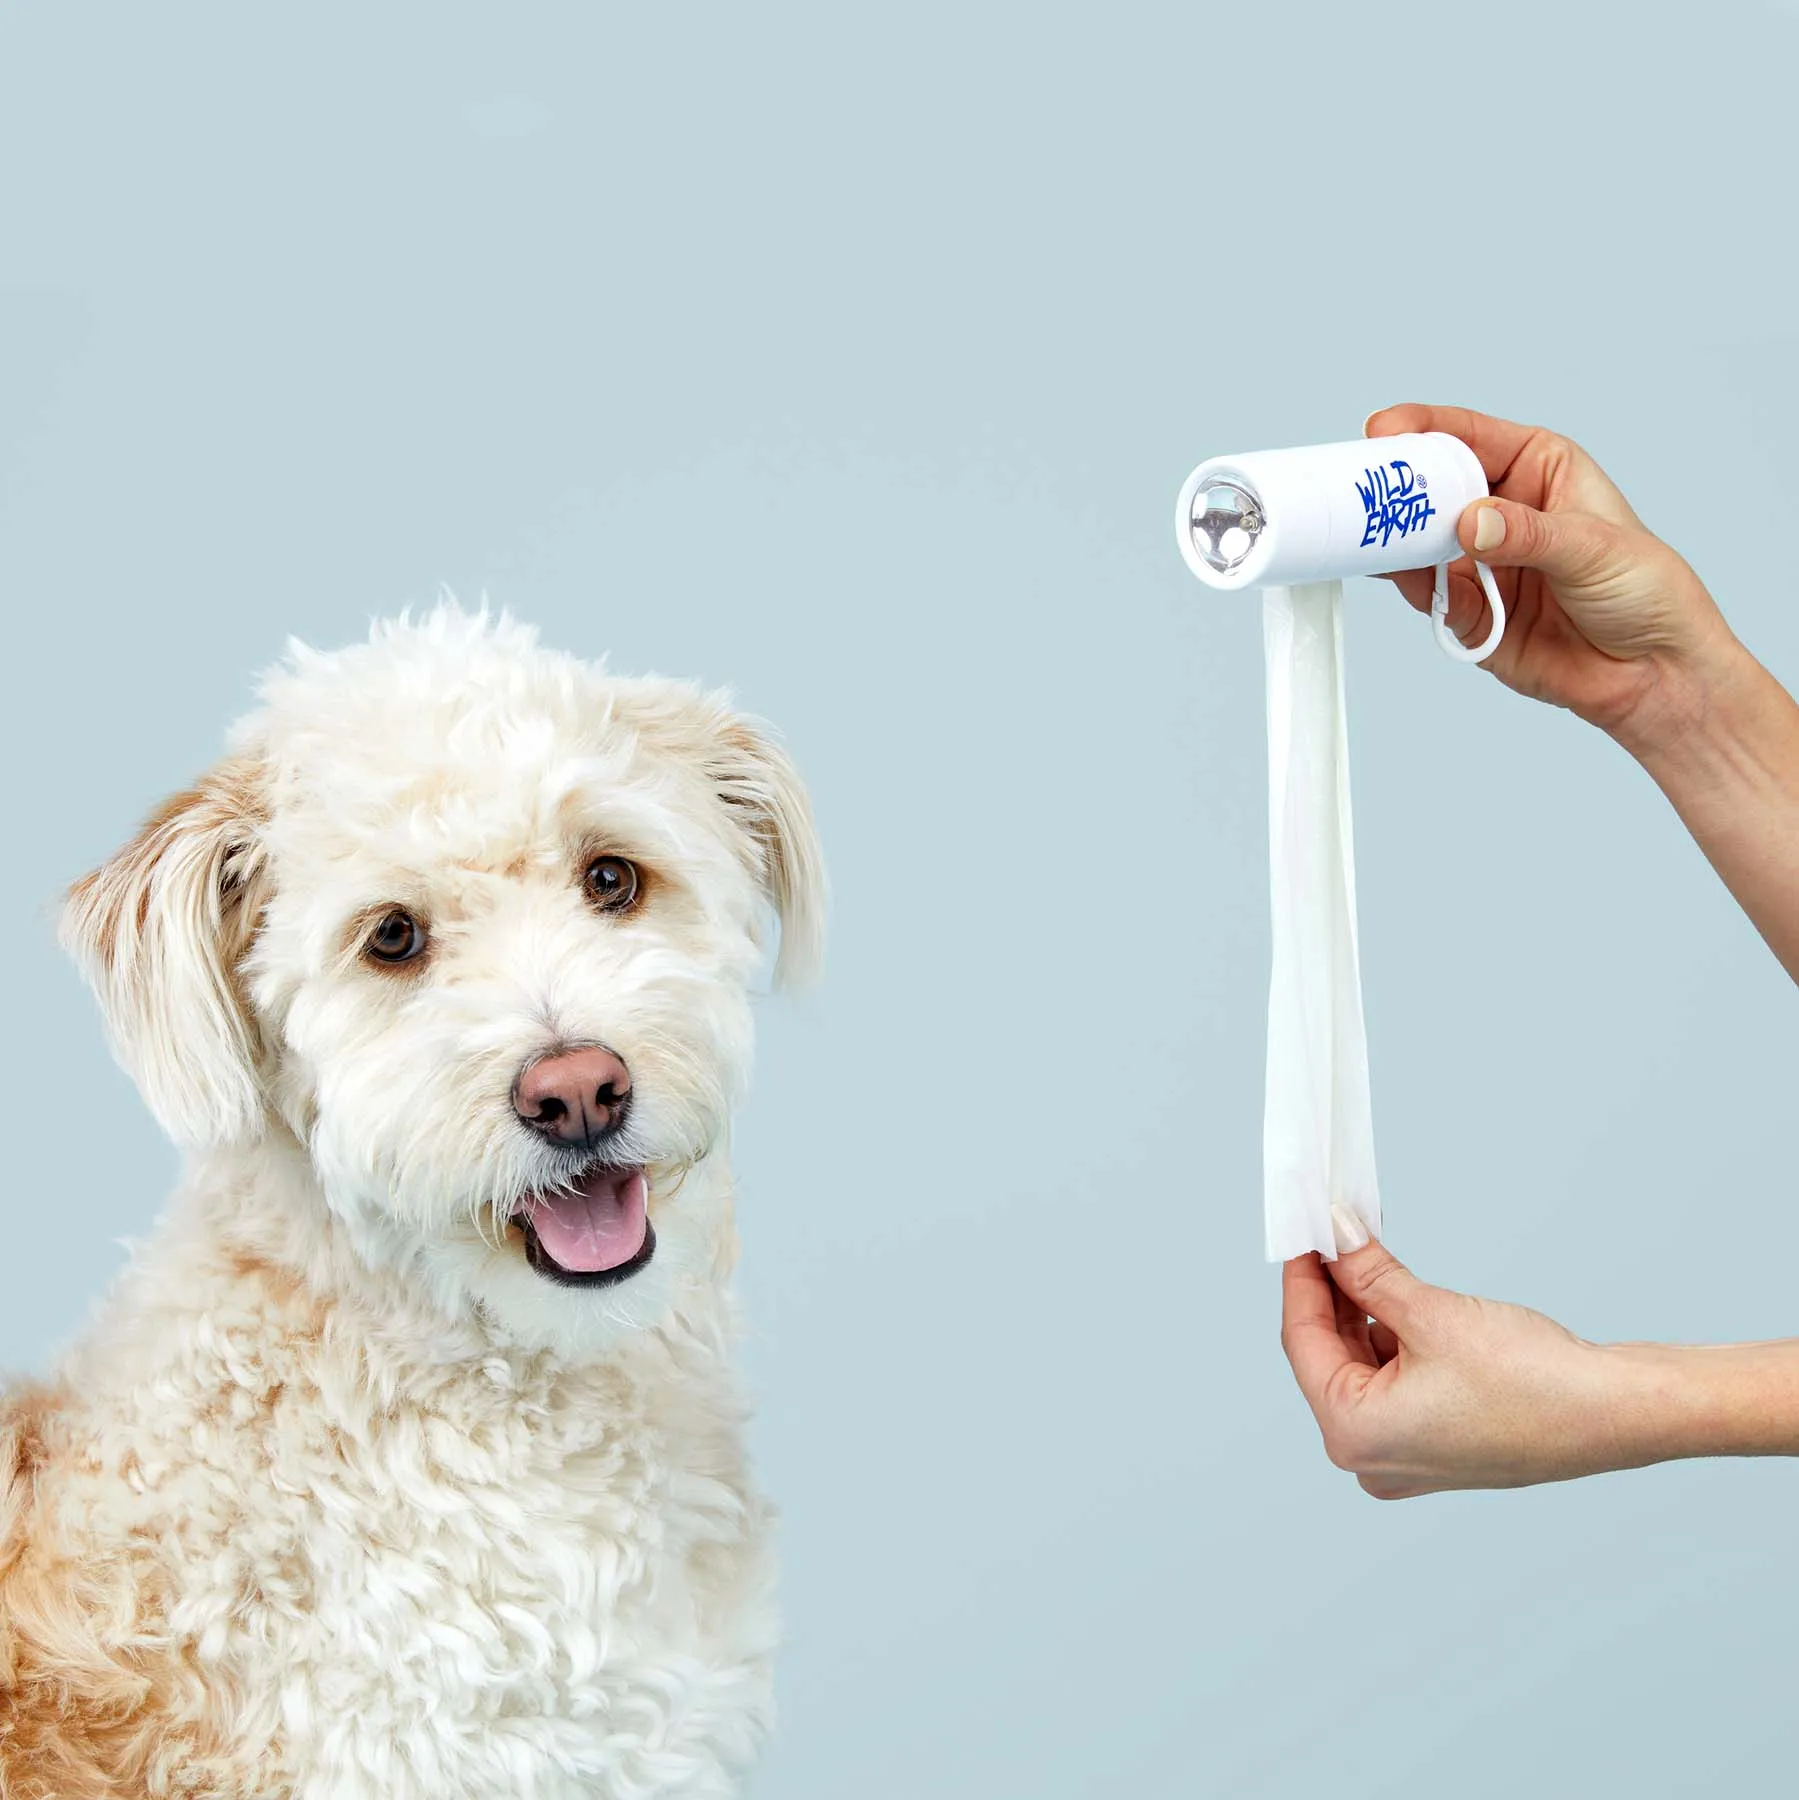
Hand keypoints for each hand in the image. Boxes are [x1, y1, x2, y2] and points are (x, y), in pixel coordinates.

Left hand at [1280, 1214, 1653, 1497]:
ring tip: (1363, 1252)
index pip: (1303, 1341)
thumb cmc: (1532, 1381)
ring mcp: (1405, 1456)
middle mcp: (1371, 1458)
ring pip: (1362, 1365)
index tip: (1300, 1232)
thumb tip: (1336, 1233)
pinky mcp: (1437, 1442)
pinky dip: (1392, 1335)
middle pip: (1330, 1354)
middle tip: (1330, 1233)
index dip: (1301, 1278)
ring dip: (1362, 1309)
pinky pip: (1394, 1380)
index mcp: (1354, 1435)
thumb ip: (1368, 1273)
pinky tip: (1395, 1292)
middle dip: (1332, 1291)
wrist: (1619, 1412)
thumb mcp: (1431, 1313)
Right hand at [1366, 404, 1742, 751]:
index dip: (1425, 430)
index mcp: (1538, 470)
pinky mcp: (1471, 613)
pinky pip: (1431, 596)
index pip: (1471, 439)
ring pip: (1422, 544)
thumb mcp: (1594, 548)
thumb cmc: (1645, 592)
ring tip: (1374, 538)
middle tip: (1366, 492)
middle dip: (1400, 490)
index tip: (1383, 430)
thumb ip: (1528, 534)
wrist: (1652, 674)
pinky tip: (1406, 579)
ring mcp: (1482, 563)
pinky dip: (1415, 589)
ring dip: (1398, 543)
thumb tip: (1471, 523)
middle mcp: (1504, 512)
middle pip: (1435, 490)